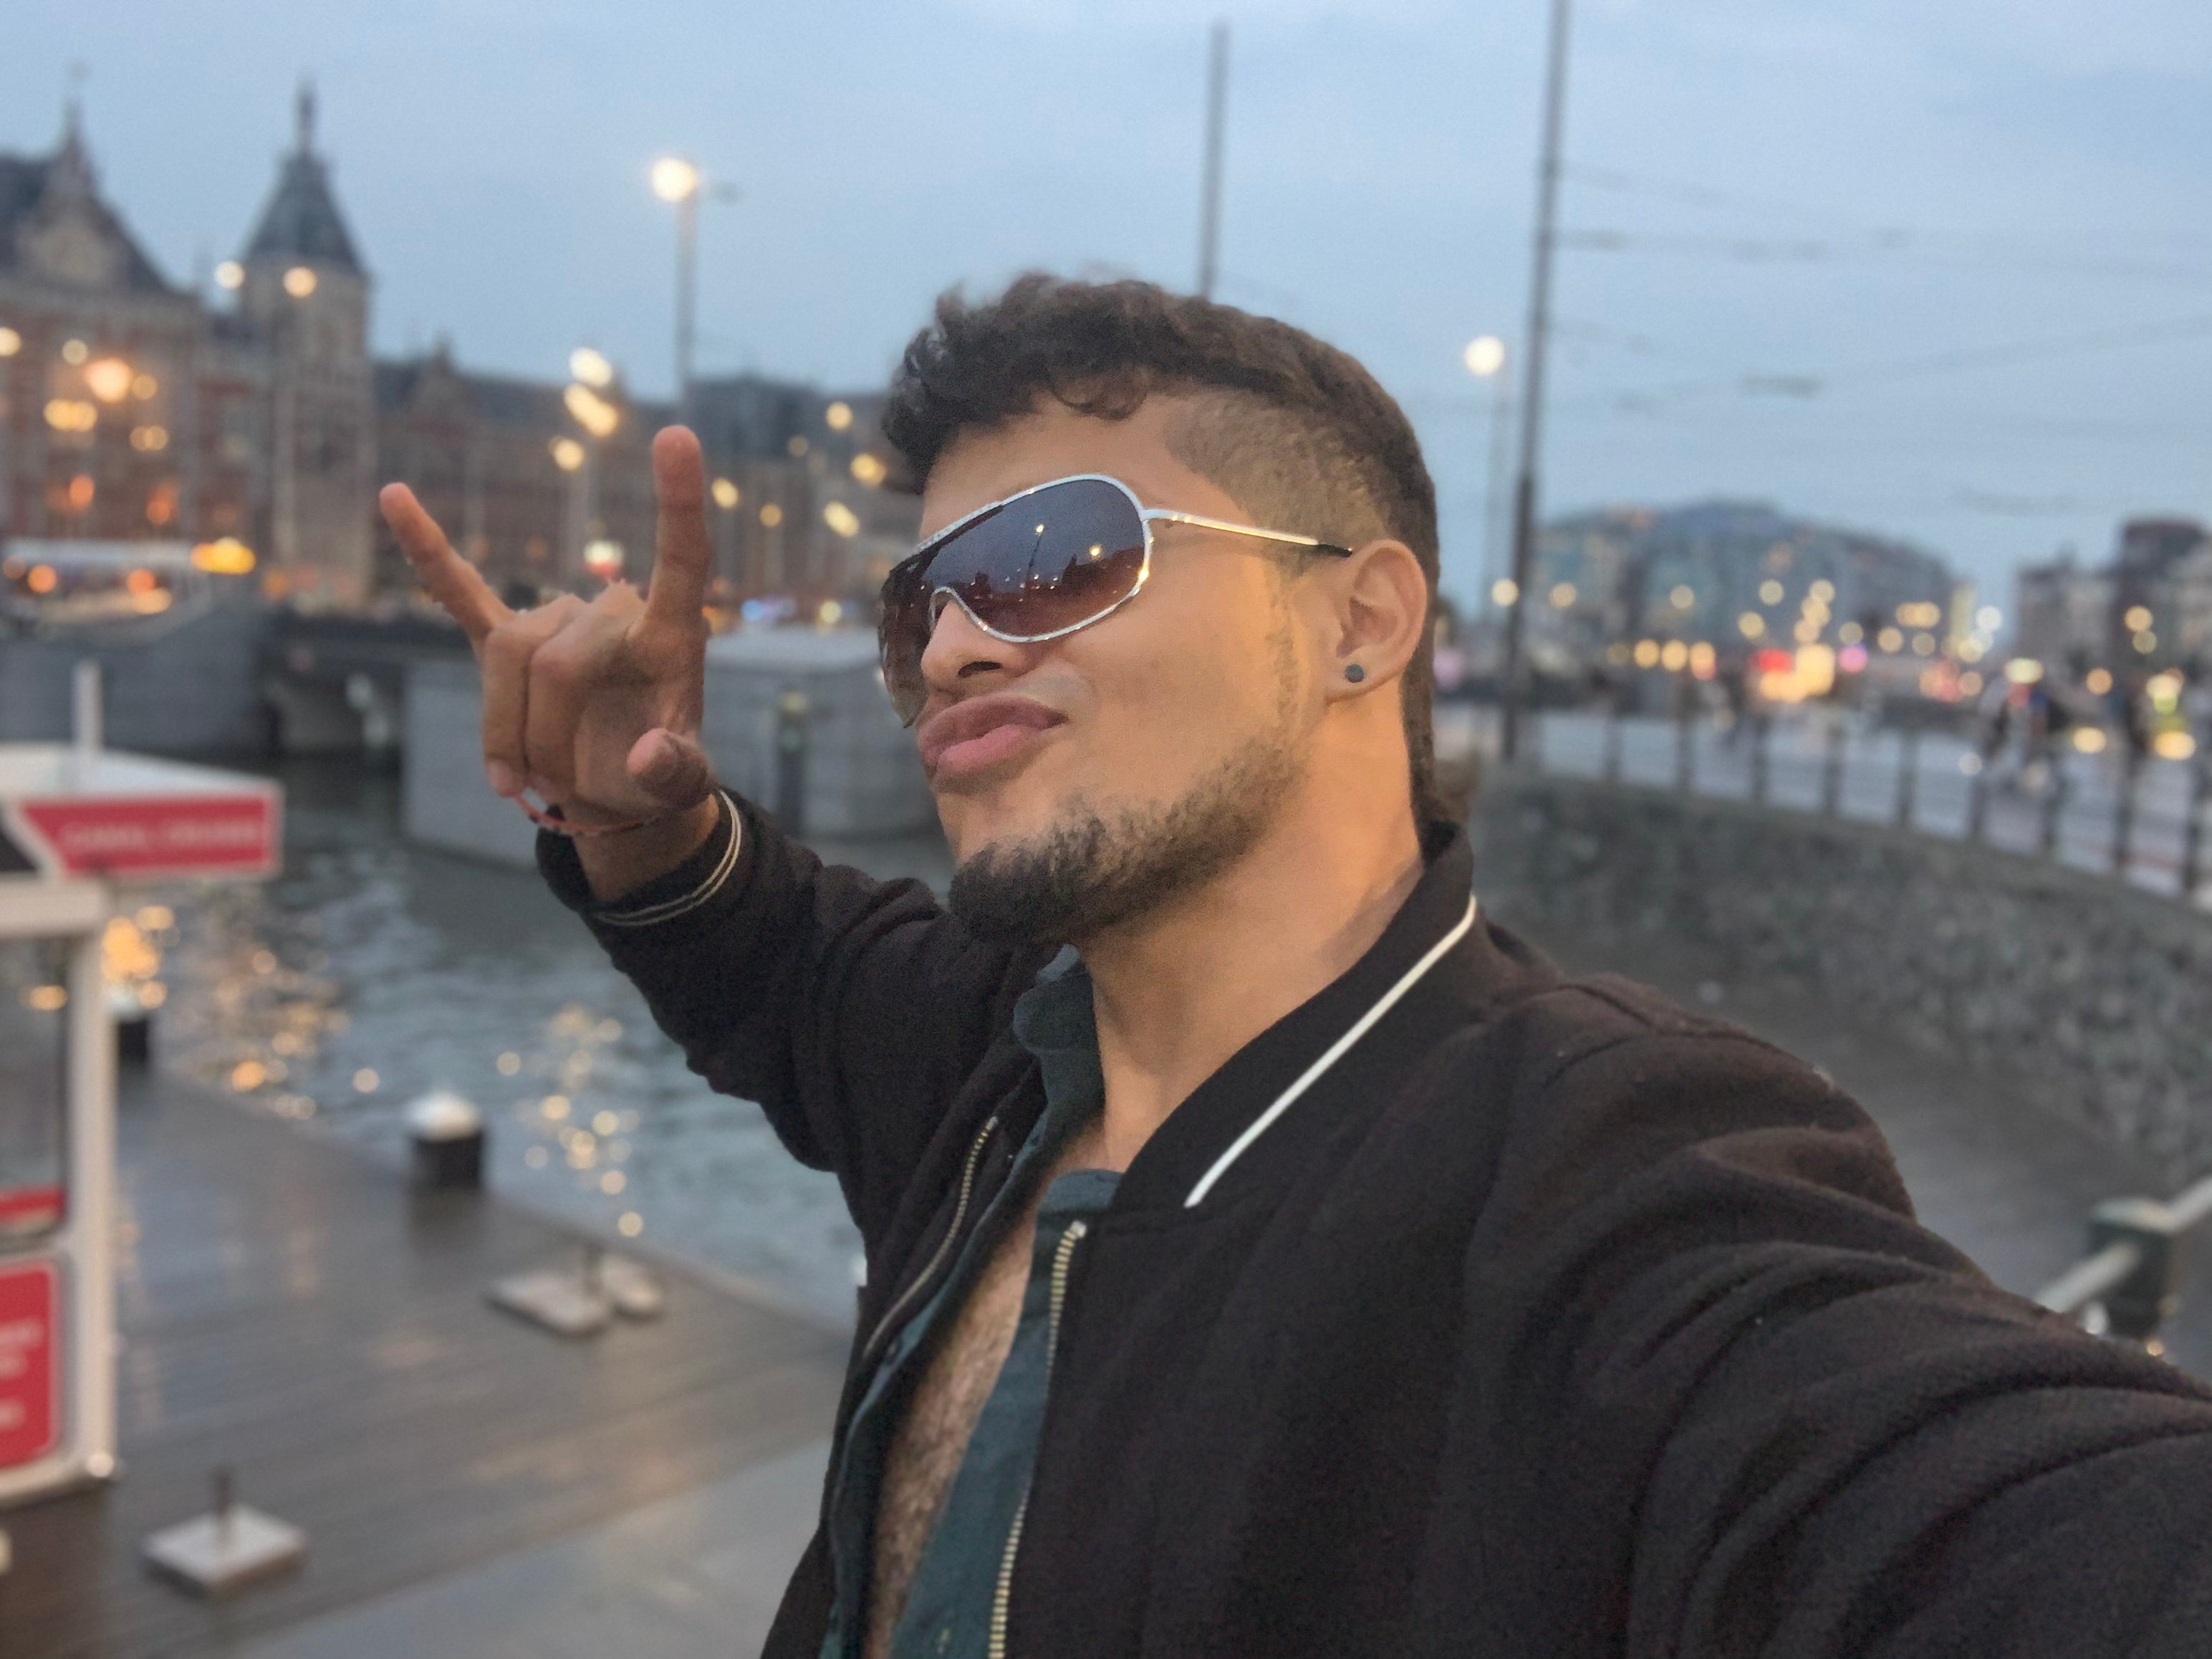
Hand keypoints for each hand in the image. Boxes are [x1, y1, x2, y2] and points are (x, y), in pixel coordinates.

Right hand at [380, 427, 715, 822]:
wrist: (616, 788)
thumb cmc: (657, 775)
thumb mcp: (681, 786)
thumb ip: (676, 774)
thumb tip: (643, 757)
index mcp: (669, 634)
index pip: (681, 557)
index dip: (679, 501)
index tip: (677, 435)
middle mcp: (610, 612)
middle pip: (552, 658)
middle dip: (542, 735)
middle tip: (554, 789)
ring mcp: (555, 621)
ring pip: (506, 657)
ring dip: (503, 730)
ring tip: (519, 780)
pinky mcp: (505, 635)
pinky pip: (459, 589)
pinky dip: (427, 549)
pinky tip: (395, 498)